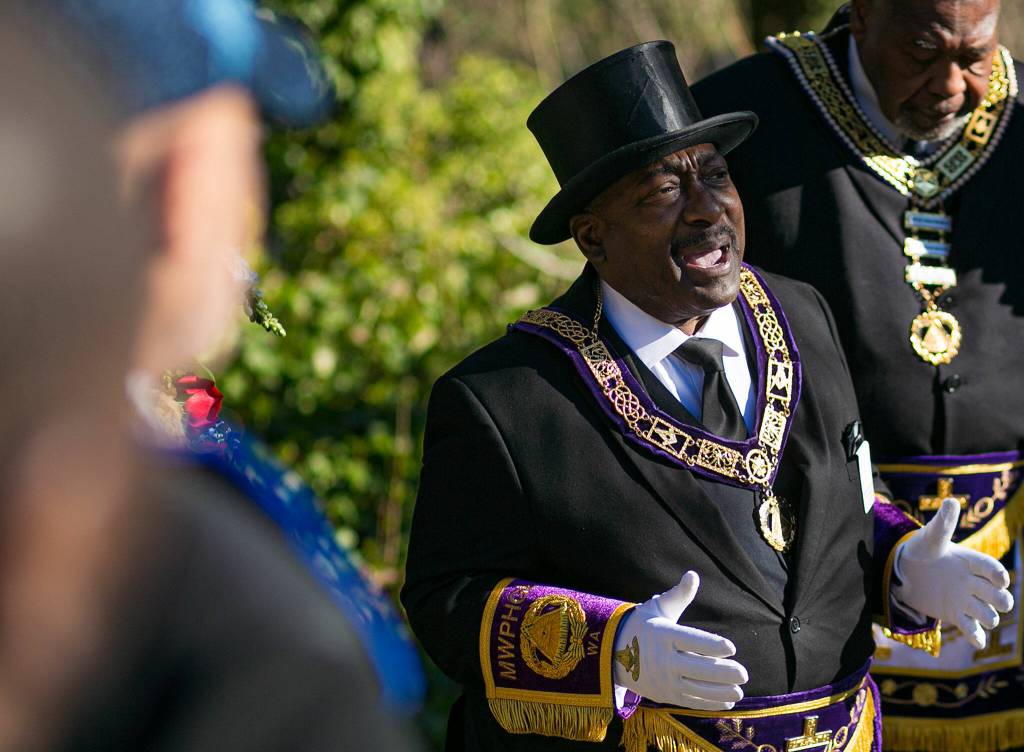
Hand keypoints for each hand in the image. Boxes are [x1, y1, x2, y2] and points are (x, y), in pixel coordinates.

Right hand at [613, 571, 747, 709]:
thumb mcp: (657, 607)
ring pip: (695, 688)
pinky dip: (709, 703)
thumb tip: (693, 575)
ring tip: (740, 692)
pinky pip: (690, 701)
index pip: (690, 640)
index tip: (731, 648)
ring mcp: (663, 679)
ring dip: (720, 692)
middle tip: (744, 673)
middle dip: (721, 673)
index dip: (711, 645)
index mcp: (662, 634)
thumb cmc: (644, 625)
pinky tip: (728, 702)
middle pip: (696, 668)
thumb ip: (678, 594)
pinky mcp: (664, 694)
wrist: (614, 652)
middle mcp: (661, 659)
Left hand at [895, 498, 1013, 648]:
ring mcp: (966, 600)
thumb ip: (942, 523)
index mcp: (970, 562)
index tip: (1001, 579)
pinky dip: (977, 636)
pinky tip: (976, 640)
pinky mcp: (956, 615)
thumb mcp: (930, 538)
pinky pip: (972, 629)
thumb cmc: (921, 550)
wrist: (905, 572)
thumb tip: (950, 501)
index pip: (991, 569)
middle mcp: (973, 582)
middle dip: (1002, 600)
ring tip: (983, 619)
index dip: (998, 574)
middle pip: (998, 595)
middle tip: (998, 601)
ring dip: (989, 618)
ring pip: (988, 614)